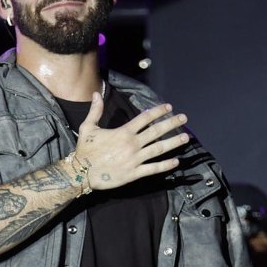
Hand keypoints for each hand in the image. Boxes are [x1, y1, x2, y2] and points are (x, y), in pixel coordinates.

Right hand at [72, 92, 189, 190]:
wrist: (82, 173)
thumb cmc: (85, 150)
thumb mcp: (88, 127)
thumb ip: (95, 110)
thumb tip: (96, 93)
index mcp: (123, 132)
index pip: (145, 118)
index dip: (158, 111)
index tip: (169, 107)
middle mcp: (132, 144)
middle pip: (156, 132)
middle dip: (171, 123)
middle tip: (184, 118)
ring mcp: (135, 159)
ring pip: (158, 149)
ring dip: (173, 142)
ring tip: (185, 137)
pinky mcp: (134, 173)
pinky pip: (153, 169)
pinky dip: (165, 165)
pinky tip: (176, 161)